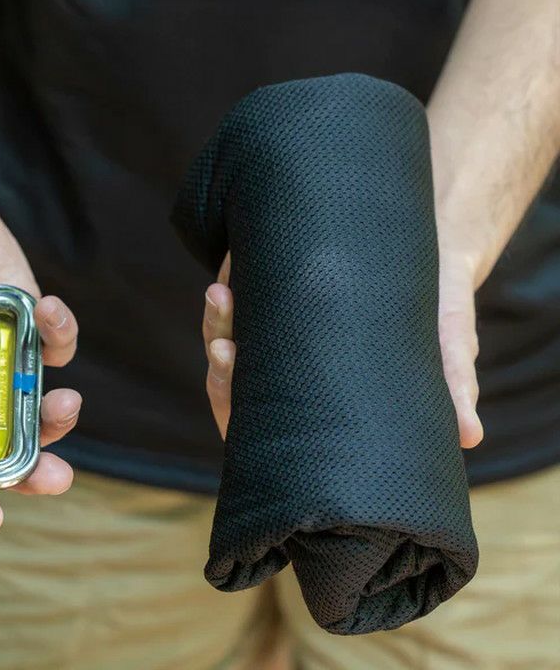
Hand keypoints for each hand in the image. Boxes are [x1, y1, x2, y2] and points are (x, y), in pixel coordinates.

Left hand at [202, 251, 483, 447]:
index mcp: (318, 399)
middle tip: (222, 346)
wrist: (434, 257)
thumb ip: (451, 383)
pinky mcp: (284, 298)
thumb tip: (471, 435)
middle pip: (236, 377)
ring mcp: (283, 333)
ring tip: (220, 292)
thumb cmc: (440, 313)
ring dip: (220, 318)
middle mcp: (295, 368)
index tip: (232, 370)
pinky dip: (236, 280)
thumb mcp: (447, 343)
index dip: (238, 401)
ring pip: (232, 335)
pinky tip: (230, 265)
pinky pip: (246, 294)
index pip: (261, 418)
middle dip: (222, 360)